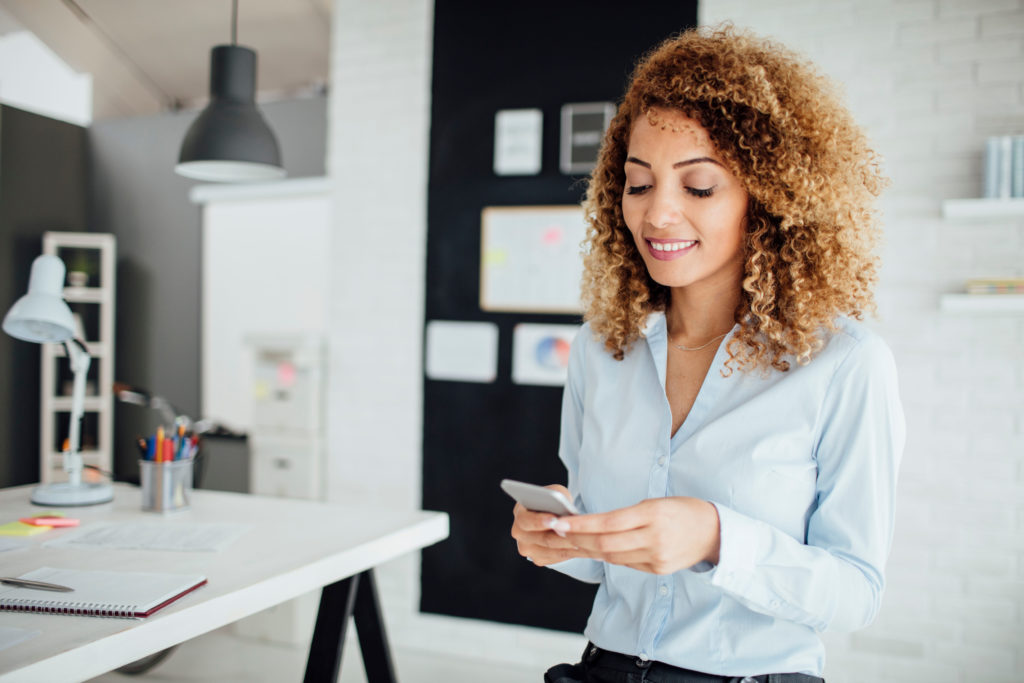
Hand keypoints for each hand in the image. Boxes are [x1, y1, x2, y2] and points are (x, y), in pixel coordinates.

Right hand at [509, 484, 587, 566]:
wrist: (552, 516)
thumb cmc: (554, 502)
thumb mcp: (556, 493)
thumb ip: (558, 497)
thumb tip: (565, 509)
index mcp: (519, 514)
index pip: (526, 520)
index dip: (539, 521)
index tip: (554, 520)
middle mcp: (519, 533)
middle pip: (543, 539)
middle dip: (562, 537)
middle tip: (577, 535)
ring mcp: (527, 548)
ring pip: (553, 551)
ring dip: (570, 547)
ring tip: (586, 542)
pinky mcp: (538, 559)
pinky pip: (557, 558)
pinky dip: (571, 553)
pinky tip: (583, 548)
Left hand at [555, 497, 720, 574]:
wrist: (715, 533)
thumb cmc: (682, 511)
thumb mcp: (656, 503)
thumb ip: (628, 516)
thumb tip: (594, 525)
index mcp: (653, 515)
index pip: (609, 522)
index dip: (582, 525)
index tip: (560, 521)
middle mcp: (654, 538)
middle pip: (606, 544)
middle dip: (578, 539)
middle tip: (558, 532)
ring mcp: (656, 557)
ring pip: (613, 557)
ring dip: (589, 550)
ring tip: (571, 540)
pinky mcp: (658, 570)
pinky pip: (626, 564)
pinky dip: (609, 556)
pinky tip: (596, 550)